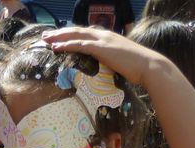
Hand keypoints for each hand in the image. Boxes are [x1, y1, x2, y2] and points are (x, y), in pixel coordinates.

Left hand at [41, 27, 162, 86]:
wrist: (148, 66)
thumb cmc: (136, 67)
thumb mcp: (120, 60)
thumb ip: (109, 60)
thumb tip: (102, 68)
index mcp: (107, 37)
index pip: (84, 33)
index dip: (70, 34)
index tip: (57, 37)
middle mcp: (103, 35)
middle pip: (76, 31)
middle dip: (59, 33)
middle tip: (45, 35)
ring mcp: (102, 40)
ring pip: (75, 35)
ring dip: (59, 37)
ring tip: (45, 39)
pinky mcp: (102, 48)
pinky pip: (80, 45)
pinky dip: (67, 45)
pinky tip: (56, 47)